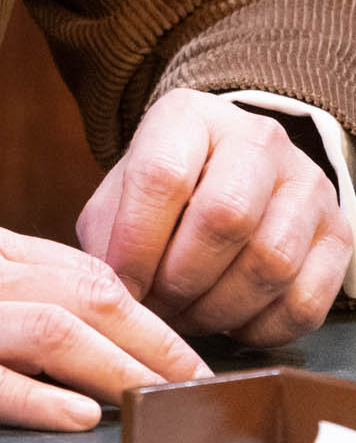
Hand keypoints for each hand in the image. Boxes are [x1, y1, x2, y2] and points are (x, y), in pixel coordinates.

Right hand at [0, 218, 208, 431]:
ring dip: (115, 369)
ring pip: (43, 331)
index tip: (187, 352)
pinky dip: (32, 397)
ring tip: (161, 406)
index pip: (80, 266)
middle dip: (151, 342)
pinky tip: (73, 418)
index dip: (145, 310)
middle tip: (198, 387)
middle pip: (78, 295)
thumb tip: (67, 303)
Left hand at [77, 88, 353, 347]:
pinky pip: (306, 302)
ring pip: (271, 263)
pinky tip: (231, 320)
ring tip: (188, 313)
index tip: (123, 283)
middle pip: (226, 218)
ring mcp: (306, 184)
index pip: (163, 175)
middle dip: (182, 279)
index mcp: (190, 114)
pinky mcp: (339, 233)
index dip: (137, 242)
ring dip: (220, 308)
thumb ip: (110, 233)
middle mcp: (257, 138)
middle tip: (158, 305)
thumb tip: (116, 291)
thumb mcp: (123, 191)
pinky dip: (261, 327)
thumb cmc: (166, 189)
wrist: (228, 171)